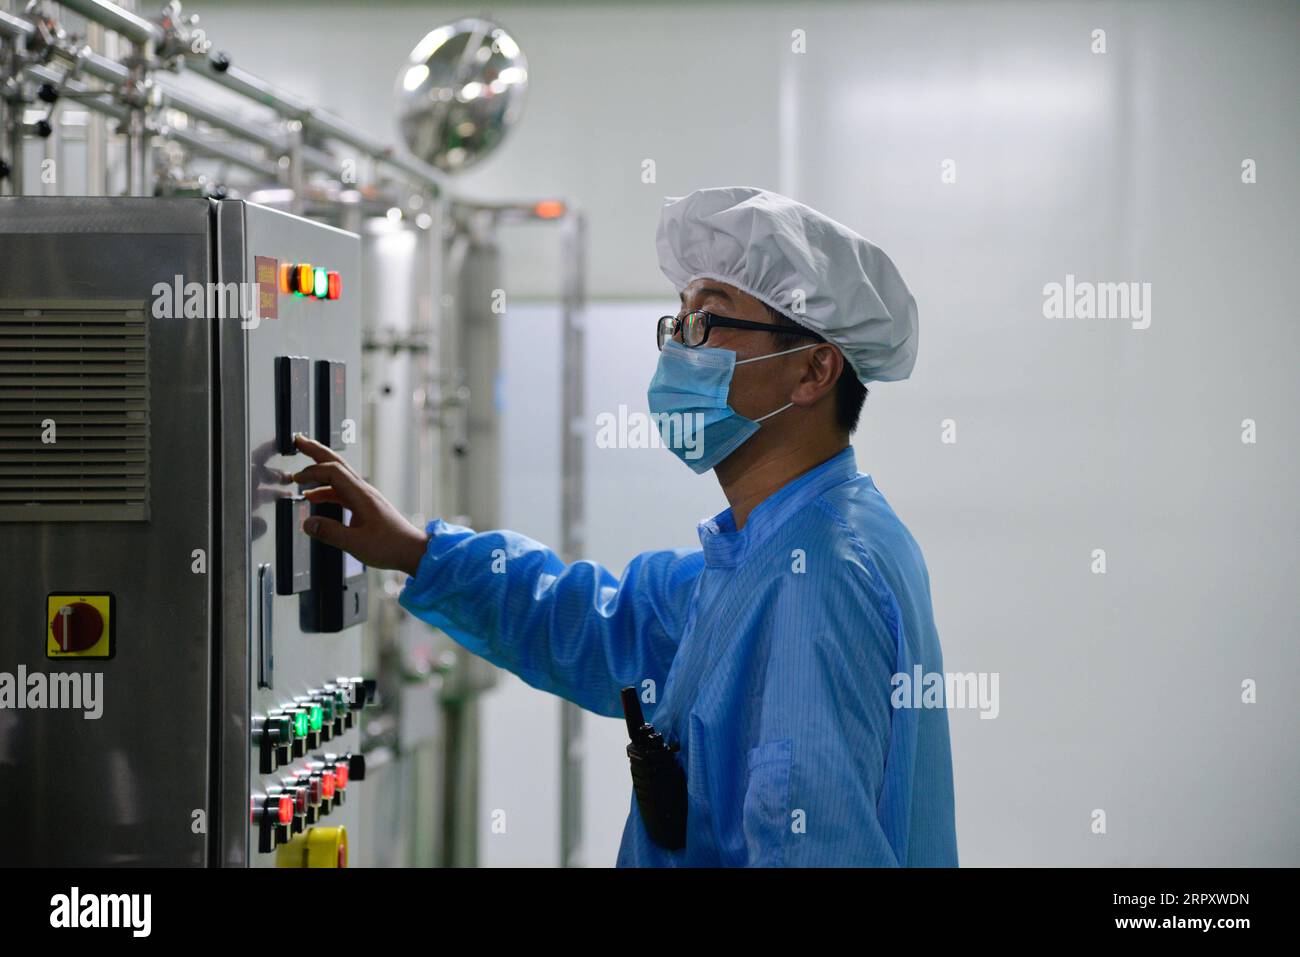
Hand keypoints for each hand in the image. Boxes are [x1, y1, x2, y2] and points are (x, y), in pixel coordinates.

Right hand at [292, 434, 429, 576]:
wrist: (412, 550)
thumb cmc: (391, 546)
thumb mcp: (356, 544)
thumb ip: (330, 533)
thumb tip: (307, 523)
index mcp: (362, 496)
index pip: (333, 472)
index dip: (313, 472)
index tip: (297, 479)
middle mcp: (364, 491)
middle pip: (337, 463)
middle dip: (316, 451)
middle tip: (299, 441)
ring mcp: (365, 497)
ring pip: (339, 476)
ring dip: (320, 471)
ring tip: (301, 472)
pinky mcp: (365, 506)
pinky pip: (342, 491)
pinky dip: (326, 490)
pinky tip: (314, 497)